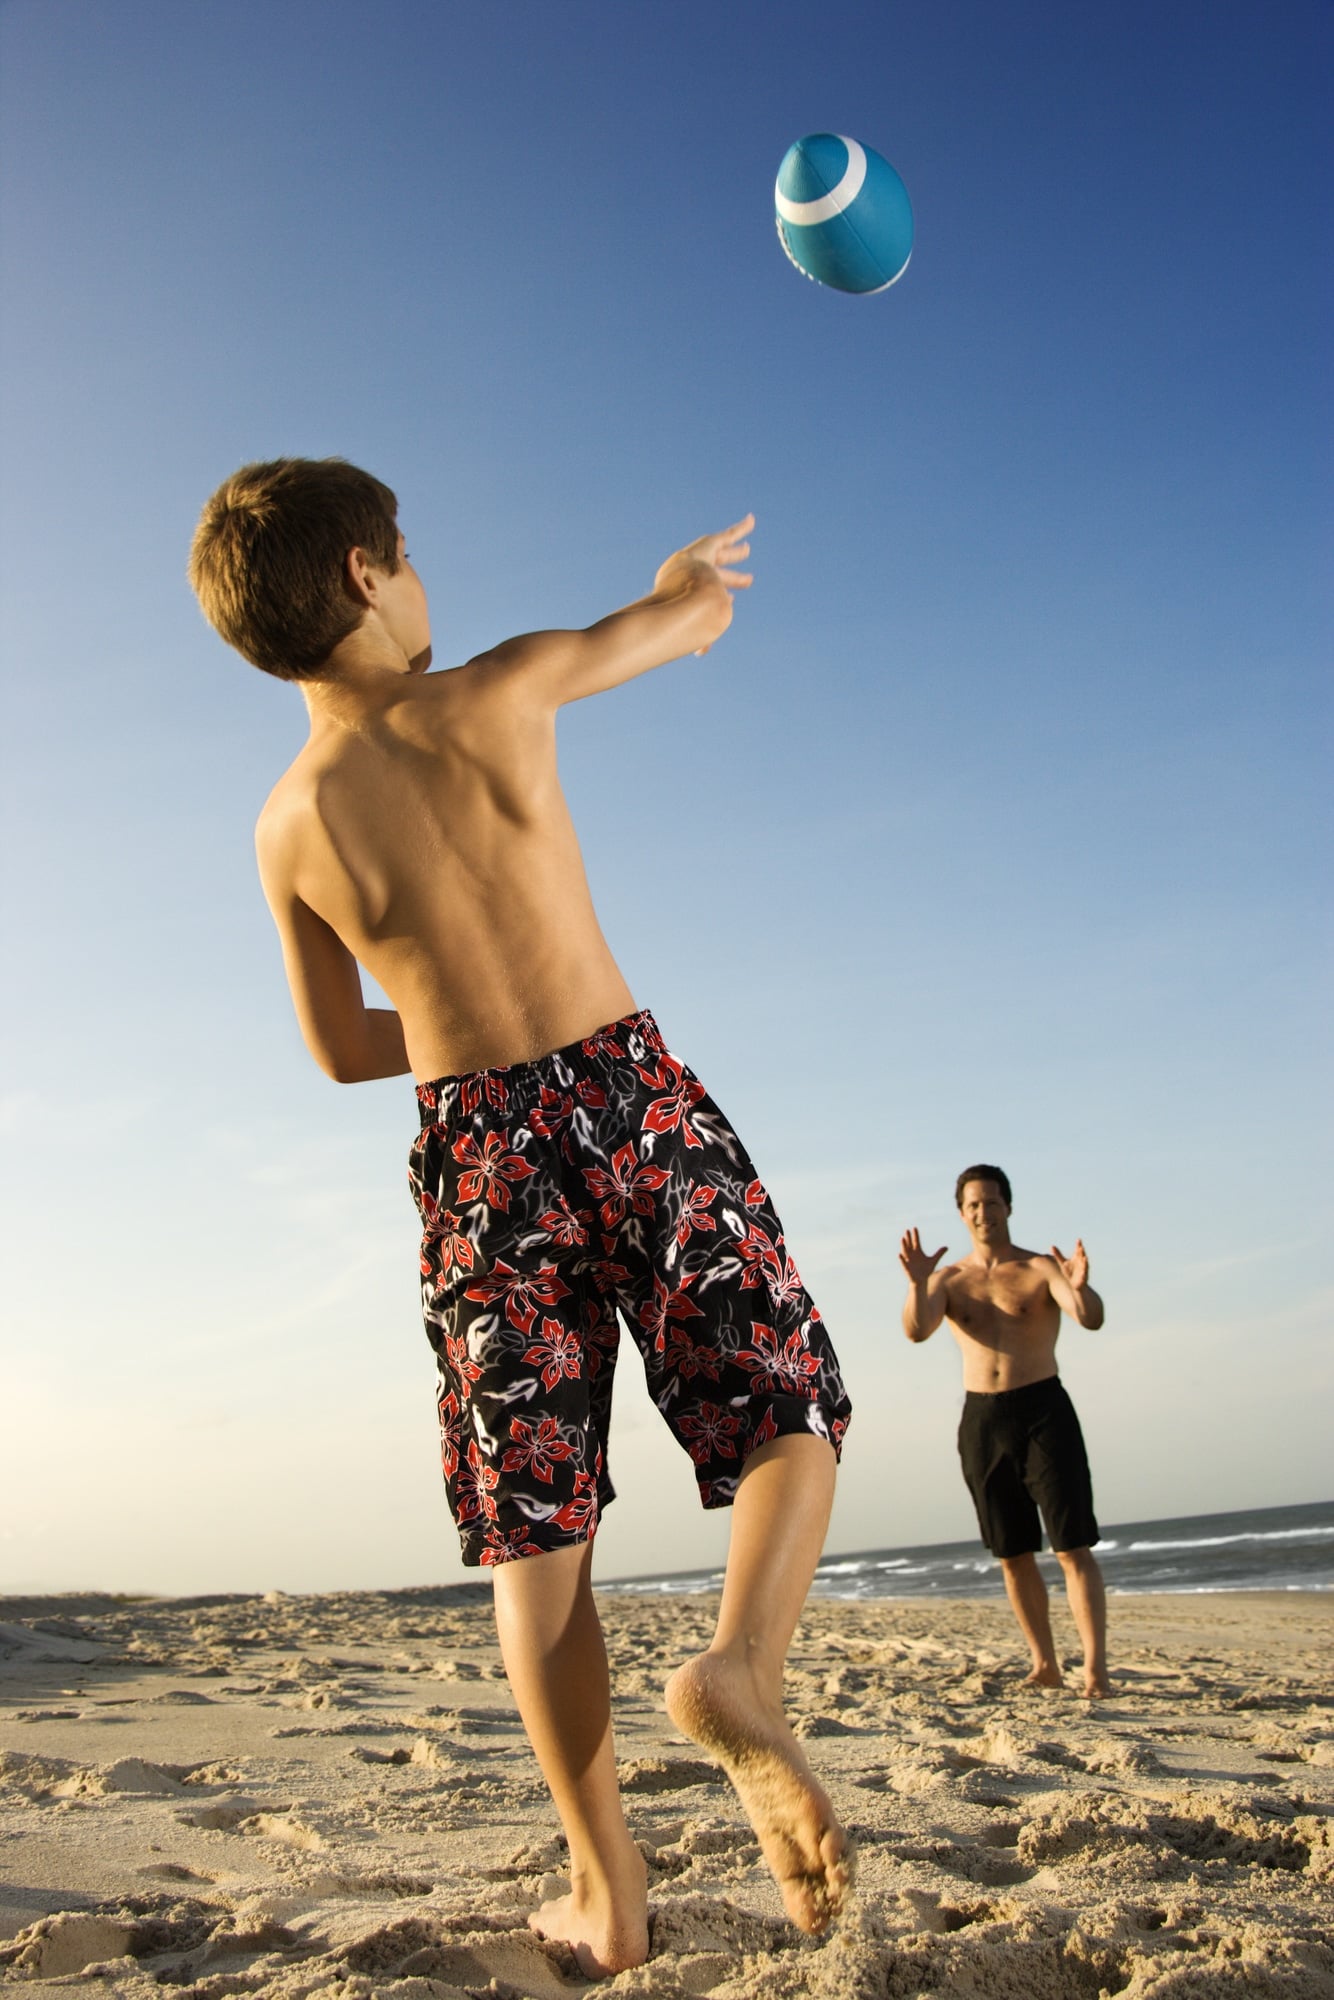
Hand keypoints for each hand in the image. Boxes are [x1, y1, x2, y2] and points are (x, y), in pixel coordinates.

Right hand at [655, 514, 753, 651]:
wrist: (683, 595)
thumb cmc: (690, 616)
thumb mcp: (699, 628)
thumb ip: (702, 636)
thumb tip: (701, 652)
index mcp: (691, 591)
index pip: (710, 592)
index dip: (723, 595)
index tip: (733, 599)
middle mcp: (694, 573)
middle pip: (718, 574)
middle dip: (733, 577)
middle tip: (749, 580)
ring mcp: (701, 558)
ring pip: (723, 553)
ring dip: (736, 552)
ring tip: (748, 551)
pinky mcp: (709, 544)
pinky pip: (728, 534)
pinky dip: (741, 528)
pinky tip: (753, 520)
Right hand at [899, 1227, 946, 1284]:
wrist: (922, 1280)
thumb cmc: (926, 1270)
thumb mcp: (933, 1260)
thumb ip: (939, 1253)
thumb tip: (946, 1247)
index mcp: (918, 1251)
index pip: (916, 1241)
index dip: (916, 1235)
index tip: (914, 1228)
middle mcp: (912, 1254)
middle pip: (909, 1244)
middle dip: (908, 1238)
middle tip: (907, 1230)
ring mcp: (908, 1260)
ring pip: (905, 1251)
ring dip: (904, 1245)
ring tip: (902, 1239)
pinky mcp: (906, 1267)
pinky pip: (903, 1262)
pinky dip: (901, 1259)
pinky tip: (899, 1254)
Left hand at [1050, 1239, 1088, 1290]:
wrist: (1073, 1285)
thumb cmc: (1069, 1272)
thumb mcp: (1062, 1263)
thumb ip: (1058, 1255)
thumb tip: (1052, 1246)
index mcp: (1076, 1259)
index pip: (1078, 1251)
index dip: (1078, 1245)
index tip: (1078, 1240)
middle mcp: (1081, 1263)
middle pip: (1082, 1257)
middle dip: (1082, 1253)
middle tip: (1081, 1247)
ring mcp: (1083, 1271)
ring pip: (1085, 1266)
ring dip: (1085, 1262)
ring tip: (1085, 1258)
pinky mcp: (1083, 1278)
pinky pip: (1084, 1276)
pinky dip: (1084, 1274)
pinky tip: (1083, 1273)